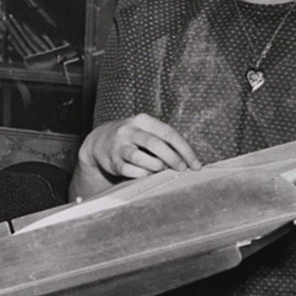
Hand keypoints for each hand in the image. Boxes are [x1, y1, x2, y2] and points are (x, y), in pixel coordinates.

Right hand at [78, 114, 201, 181]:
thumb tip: (188, 160)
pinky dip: (143, 174)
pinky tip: (147, 174)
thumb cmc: (133, 139)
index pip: (169, 134)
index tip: (195, 164)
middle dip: (172, 159)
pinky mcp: (112, 161)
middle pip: (155, 144)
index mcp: (143, 121)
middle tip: (182, 169)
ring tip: (161, 170)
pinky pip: (131, 170)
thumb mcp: (146, 131)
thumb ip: (164, 141)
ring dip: (156, 167)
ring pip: (141, 158)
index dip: (185, 150)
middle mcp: (129, 131)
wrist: (100, 142)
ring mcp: (119, 146)